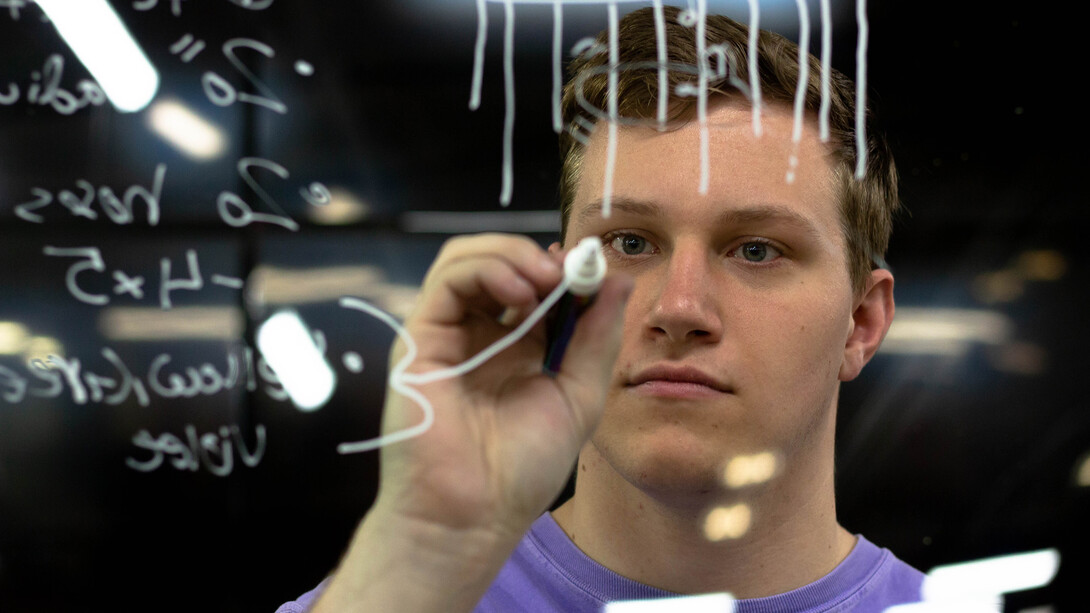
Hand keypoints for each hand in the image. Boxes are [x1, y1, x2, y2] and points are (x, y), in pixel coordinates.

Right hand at [373, 233, 630, 538]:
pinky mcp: (420, 338)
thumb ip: (597, 336)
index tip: (595, 272)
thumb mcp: (579, 395)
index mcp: (516, 347)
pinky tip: (521, 292)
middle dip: (539, 257)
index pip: (536, 284)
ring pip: (467, 258)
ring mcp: (447, 334)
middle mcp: (478, 334)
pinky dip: (487, 268)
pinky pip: (447, 280)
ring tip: (546, 279)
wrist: (472, 515)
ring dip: (513, 255)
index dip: (565, 270)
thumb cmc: (521, 470)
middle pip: (499, 262)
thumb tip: (619, 278)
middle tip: (571, 272)